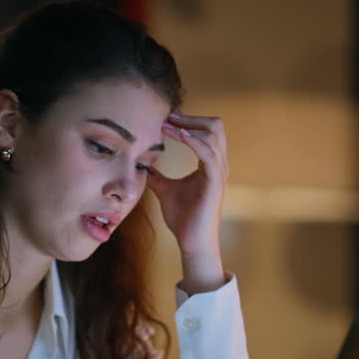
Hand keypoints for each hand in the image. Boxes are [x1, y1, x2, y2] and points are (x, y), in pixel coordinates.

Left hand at [148, 110, 226, 292]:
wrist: (191, 242)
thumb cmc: (183, 218)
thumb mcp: (164, 189)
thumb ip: (156, 175)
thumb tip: (140, 163)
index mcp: (209, 163)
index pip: (205, 130)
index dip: (187, 120)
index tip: (166, 116)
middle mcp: (218, 164)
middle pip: (215, 125)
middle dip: (191, 117)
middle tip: (167, 116)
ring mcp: (219, 172)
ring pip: (214, 134)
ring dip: (189, 125)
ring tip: (168, 124)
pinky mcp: (215, 182)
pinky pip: (210, 154)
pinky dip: (195, 141)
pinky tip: (179, 135)